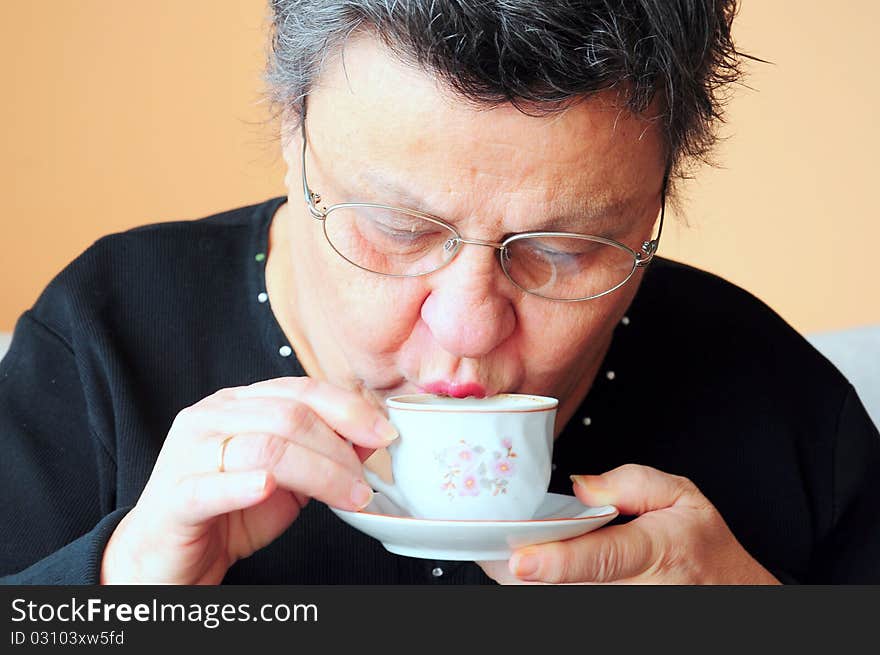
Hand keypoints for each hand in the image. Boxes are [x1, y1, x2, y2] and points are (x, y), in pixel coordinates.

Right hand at [101, 377, 396, 583]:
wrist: (166, 555)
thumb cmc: (226, 513)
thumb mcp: (286, 478)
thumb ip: (321, 452)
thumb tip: (371, 437)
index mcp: (239, 404)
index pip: (301, 390)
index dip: (349, 409)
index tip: (385, 433)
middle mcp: (212, 418)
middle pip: (289, 416)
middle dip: (340, 448)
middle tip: (367, 481)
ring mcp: (189, 454)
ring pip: (265, 448)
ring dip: (319, 473)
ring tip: (348, 497)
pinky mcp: (175, 497)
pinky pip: (211, 486)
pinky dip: (244, 485)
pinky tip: (267, 489)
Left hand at [479, 464, 779, 584]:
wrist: (725, 591)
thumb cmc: (700, 545)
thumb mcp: (682, 497)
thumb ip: (633, 483)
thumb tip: (581, 486)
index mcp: (653, 551)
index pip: (600, 559)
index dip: (558, 562)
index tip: (522, 560)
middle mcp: (632, 587)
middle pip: (564, 586)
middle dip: (518, 568)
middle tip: (483, 543)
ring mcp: (616, 606)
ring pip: (556, 599)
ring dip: (518, 579)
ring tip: (489, 551)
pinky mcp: (600, 612)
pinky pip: (560, 601)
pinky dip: (535, 585)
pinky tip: (513, 566)